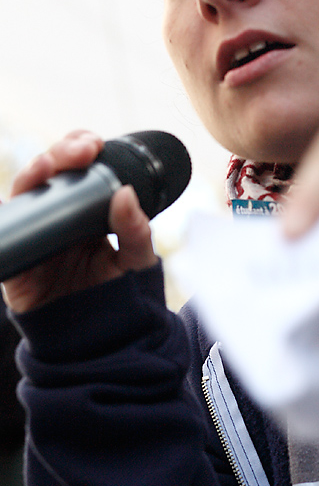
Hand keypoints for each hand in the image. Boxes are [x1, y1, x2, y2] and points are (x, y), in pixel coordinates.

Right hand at [2, 130, 157, 312]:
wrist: (102, 342)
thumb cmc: (118, 297)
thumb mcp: (137, 261)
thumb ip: (136, 230)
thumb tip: (125, 193)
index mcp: (84, 212)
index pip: (76, 169)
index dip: (78, 149)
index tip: (94, 143)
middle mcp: (56, 219)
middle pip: (47, 174)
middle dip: (59, 153)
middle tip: (81, 149)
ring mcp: (34, 237)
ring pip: (23, 196)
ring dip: (31, 174)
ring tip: (48, 167)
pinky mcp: (17, 263)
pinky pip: (4, 234)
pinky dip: (2, 218)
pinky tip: (7, 206)